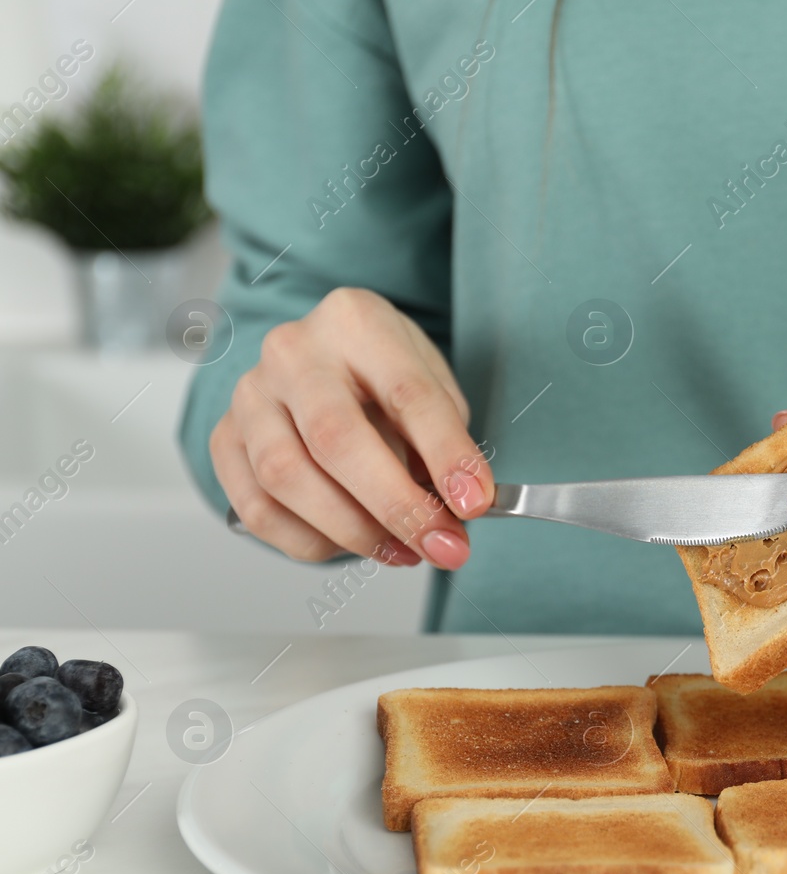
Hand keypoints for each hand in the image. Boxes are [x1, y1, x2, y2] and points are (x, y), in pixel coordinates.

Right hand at [210, 288, 492, 567]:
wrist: (324, 360)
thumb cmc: (383, 374)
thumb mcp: (430, 385)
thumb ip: (445, 439)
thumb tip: (456, 511)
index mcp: (356, 323)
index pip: (406, 393)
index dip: (445, 454)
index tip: (475, 503)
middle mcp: (292, 353)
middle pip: (335, 438)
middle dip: (396, 505)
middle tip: (441, 544)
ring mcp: (250, 395)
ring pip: (286, 478)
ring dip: (354, 532)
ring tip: (404, 550)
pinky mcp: (224, 439)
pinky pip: (258, 509)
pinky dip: (311, 541)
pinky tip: (352, 543)